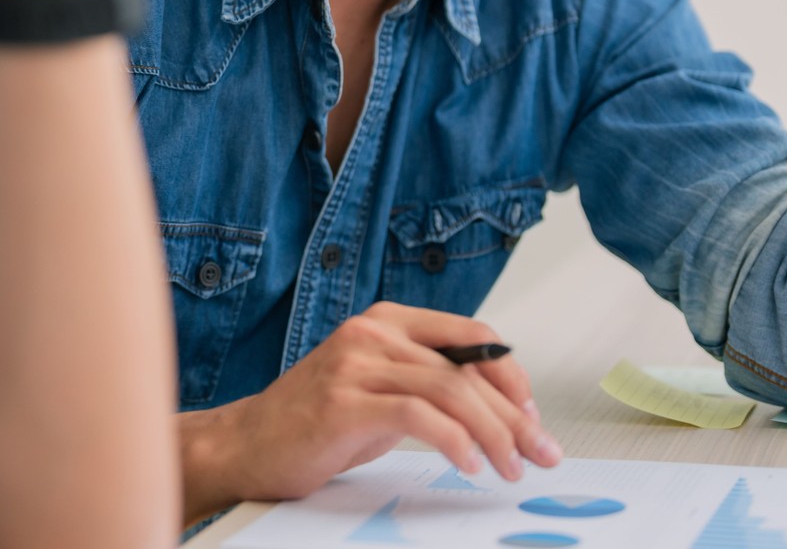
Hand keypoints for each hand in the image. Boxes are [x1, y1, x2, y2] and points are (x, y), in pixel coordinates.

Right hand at [178, 304, 559, 523]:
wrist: (247, 444)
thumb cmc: (313, 422)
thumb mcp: (379, 389)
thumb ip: (426, 382)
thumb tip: (497, 404)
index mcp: (386, 320)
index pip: (472, 336)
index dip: (511, 376)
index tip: (533, 415)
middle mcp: (372, 332)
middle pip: (467, 368)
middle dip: (515, 415)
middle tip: (540, 451)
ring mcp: (355, 364)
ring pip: (450, 391)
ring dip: (494, 434)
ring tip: (511, 466)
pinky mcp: (343, 402)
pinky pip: (418, 416)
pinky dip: (455, 443)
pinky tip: (469, 464)